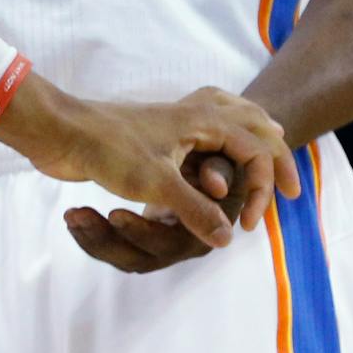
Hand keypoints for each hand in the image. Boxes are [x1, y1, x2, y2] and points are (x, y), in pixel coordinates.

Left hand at [0, 79, 296, 249]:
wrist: (60, 129)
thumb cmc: (106, 147)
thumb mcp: (155, 182)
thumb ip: (195, 209)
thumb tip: (228, 237)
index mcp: (201, 121)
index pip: (255, 149)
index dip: (261, 186)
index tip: (246, 224)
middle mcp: (193, 117)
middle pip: (250, 121)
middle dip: (273, 148)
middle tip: (292, 180)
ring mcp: (174, 124)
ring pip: (227, 115)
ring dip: (251, 130)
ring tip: (272, 137)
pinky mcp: (156, 136)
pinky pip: (203, 128)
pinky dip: (222, 131)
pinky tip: (218, 148)